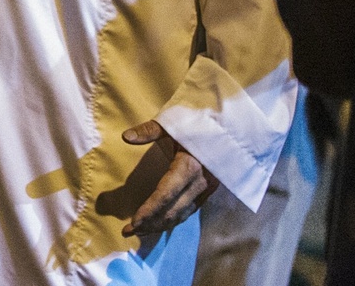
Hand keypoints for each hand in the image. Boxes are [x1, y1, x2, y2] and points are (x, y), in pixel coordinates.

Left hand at [120, 120, 217, 236]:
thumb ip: (149, 130)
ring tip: (139, 231)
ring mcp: (207, 189)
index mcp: (189, 166)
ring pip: (182, 214)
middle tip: (129, 231)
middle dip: (151, 223)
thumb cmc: (197, 122)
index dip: (149, 211)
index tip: (133, 222)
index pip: (166, 195)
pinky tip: (160, 223)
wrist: (229, 127)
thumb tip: (125, 137)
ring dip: (161, 225)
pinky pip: (189, 210)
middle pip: (173, 210)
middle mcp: (200, 182)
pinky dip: (173, 219)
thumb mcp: (172, 123)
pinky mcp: (209, 191)